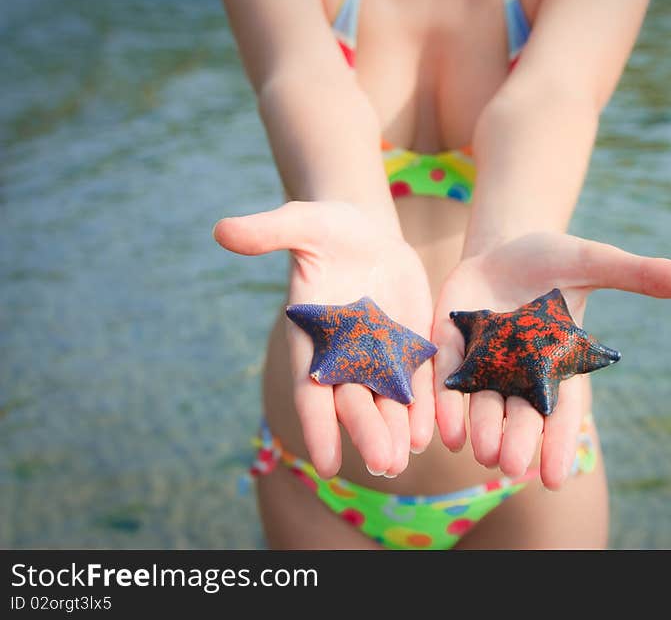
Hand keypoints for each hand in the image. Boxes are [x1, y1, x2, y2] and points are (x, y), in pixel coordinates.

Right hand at [214, 201, 434, 477]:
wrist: (366, 233)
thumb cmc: (326, 229)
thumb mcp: (301, 224)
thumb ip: (268, 232)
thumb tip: (222, 230)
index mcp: (313, 338)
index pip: (311, 391)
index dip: (318, 426)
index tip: (326, 463)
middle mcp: (344, 356)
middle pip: (355, 403)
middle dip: (368, 432)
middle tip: (384, 463)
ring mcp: (379, 355)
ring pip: (388, 401)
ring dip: (397, 430)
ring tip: (405, 458)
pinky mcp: (410, 346)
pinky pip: (418, 382)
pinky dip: (424, 406)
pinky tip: (431, 432)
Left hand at [432, 232, 670, 488]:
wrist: (504, 244)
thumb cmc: (555, 259)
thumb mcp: (594, 262)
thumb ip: (640, 275)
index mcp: (557, 364)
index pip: (561, 412)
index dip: (557, 443)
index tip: (554, 477)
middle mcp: (519, 374)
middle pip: (518, 415)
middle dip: (516, 440)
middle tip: (512, 466)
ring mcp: (483, 363)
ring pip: (481, 405)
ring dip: (480, 429)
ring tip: (481, 452)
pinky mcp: (451, 347)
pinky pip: (446, 381)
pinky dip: (445, 405)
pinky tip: (444, 431)